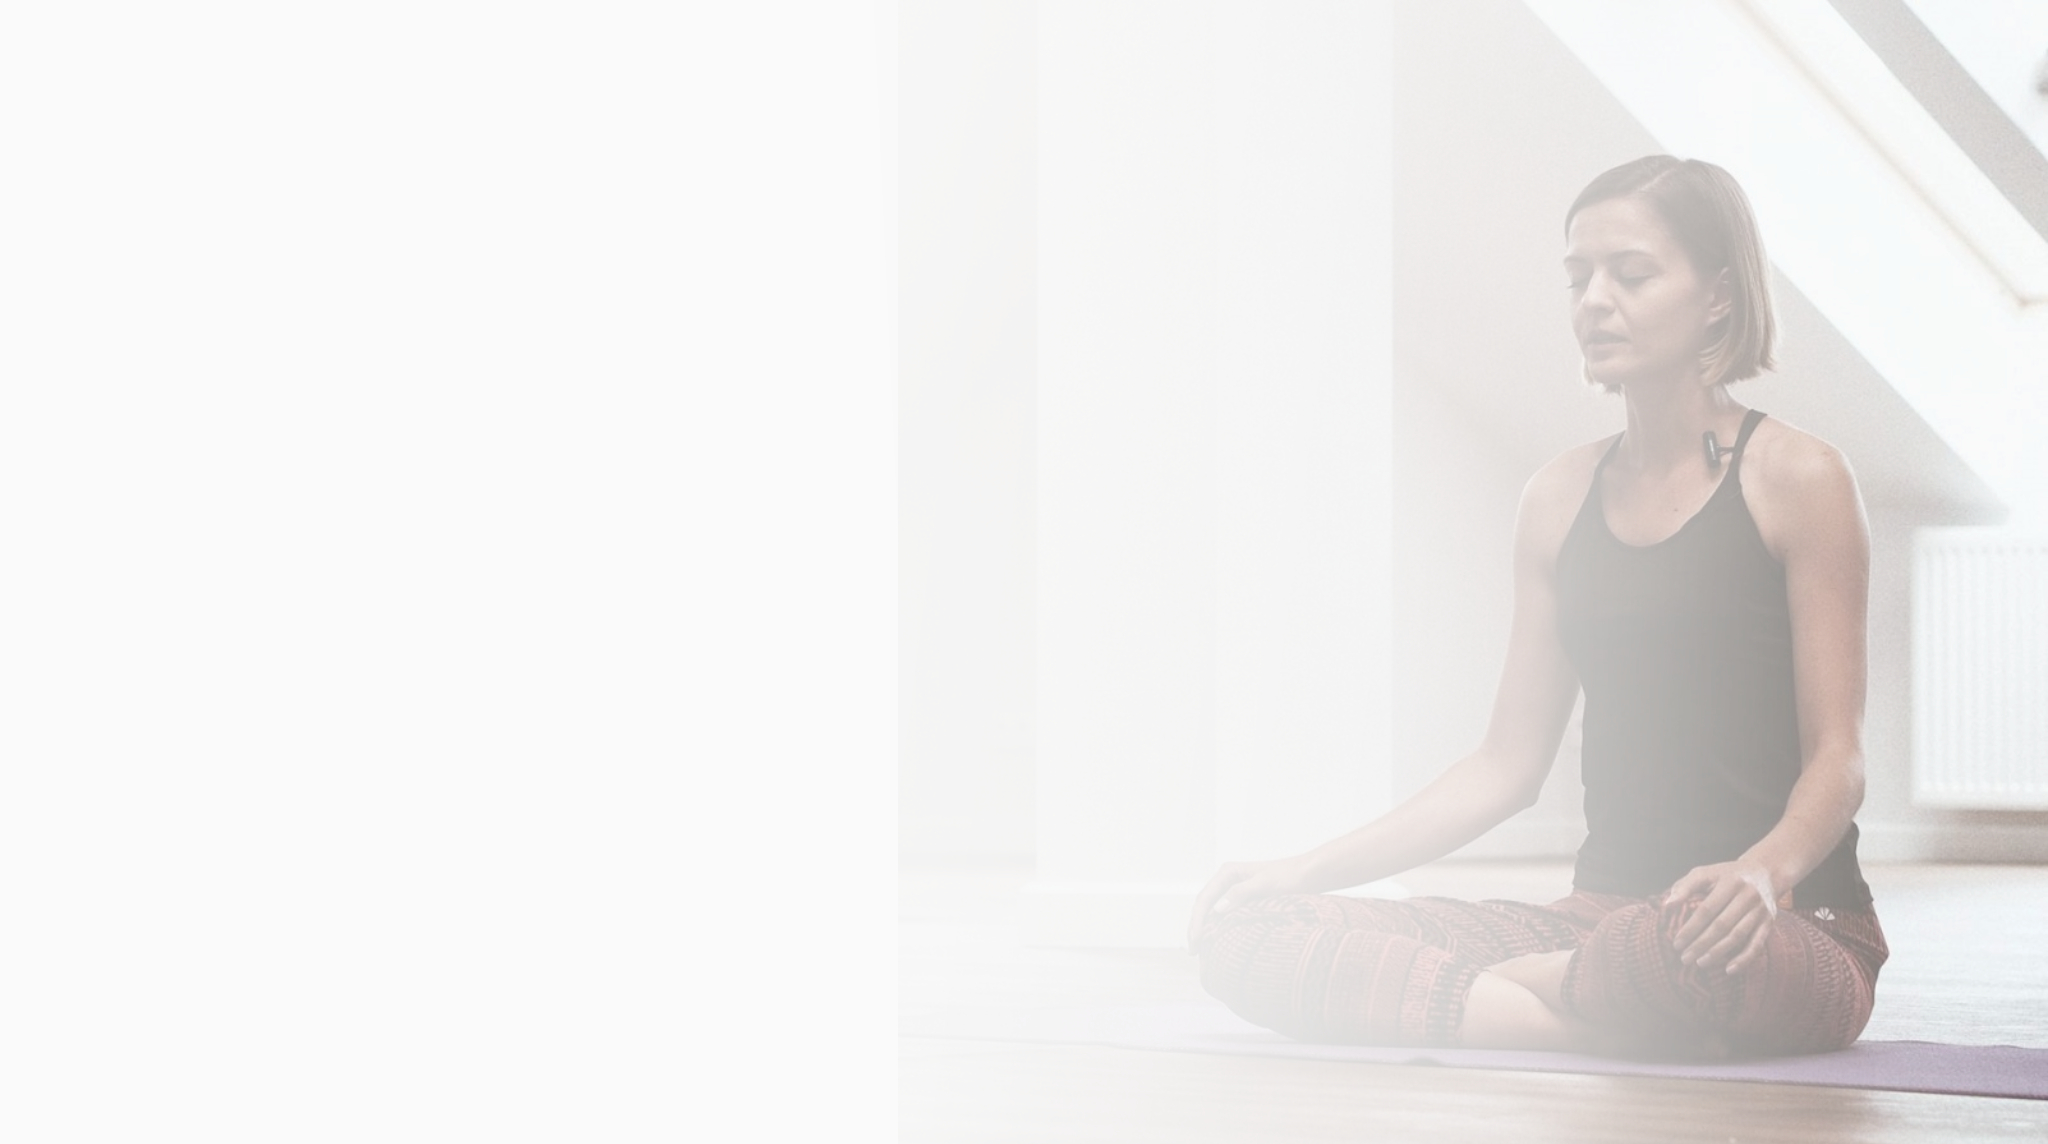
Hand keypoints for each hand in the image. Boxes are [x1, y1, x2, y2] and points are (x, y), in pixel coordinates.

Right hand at [1186, 858, 1307, 952]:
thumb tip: (1218, 910)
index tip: (1196, 943)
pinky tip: (1219, 940)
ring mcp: (1236, 889)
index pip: (1204, 899)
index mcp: (1228, 873)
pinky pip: (1225, 914)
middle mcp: (1228, 880)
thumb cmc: (1290, 877)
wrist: (1310, 874)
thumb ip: (1241, 893)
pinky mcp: (1246, 899)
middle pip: (1204, 905)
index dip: (1197, 922)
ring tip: (1202, 950)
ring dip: (1206, 928)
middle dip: (1196, 927)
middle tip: (1193, 952)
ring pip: (1213, 910)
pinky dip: (1218, 927)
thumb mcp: (1265, 884)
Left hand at [1663, 860, 1778, 974]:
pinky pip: (1757, 944)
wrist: (1765, 873)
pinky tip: (1729, 970)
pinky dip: (1744, 959)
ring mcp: (1760, 910)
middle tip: (1685, 958)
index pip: (1707, 909)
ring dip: (1718, 952)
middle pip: (1722, 925)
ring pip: (1738, 936)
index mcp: (1730, 882)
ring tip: (1700, 963)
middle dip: (1701, 944)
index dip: (1691, 928)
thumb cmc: (1726, 875)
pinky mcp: (1769, 922)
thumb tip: (1668, 905)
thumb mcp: (1705, 873)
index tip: (1677, 943)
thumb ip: (1684, 886)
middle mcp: (1747, 896)